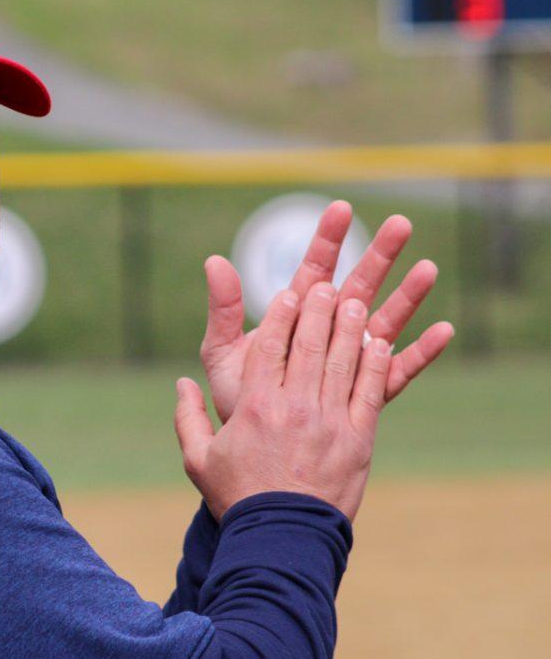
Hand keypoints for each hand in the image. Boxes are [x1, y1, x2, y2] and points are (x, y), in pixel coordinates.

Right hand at [175, 283, 399, 522]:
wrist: (281, 539)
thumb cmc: (237, 497)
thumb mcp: (198, 459)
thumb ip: (186, 417)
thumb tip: (181, 384)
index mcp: (255, 407)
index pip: (270, 347)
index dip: (281, 315)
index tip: (288, 293)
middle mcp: (294, 408)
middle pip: (310, 345)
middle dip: (319, 309)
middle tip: (327, 286)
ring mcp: (330, 423)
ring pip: (344, 362)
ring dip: (351, 328)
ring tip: (355, 302)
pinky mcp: (358, 440)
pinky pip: (370, 393)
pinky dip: (375, 365)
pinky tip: (378, 344)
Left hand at [201, 201, 453, 422]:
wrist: (251, 450)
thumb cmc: (235, 398)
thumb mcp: (222, 352)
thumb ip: (223, 309)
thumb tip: (214, 260)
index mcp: (295, 317)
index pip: (313, 269)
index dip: (327, 240)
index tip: (341, 209)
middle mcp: (327, 333)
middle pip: (358, 286)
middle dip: (378, 254)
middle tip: (402, 224)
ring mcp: (350, 360)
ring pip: (384, 322)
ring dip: (407, 296)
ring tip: (429, 269)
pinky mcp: (367, 393)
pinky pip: (398, 371)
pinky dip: (421, 353)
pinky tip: (444, 331)